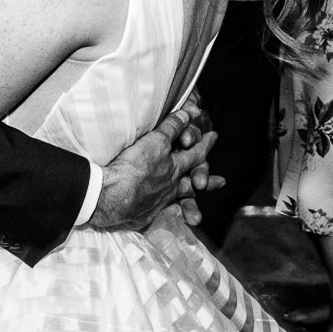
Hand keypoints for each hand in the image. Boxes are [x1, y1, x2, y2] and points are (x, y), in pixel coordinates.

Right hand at [88, 107, 219, 231]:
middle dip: (206, 179)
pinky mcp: (143, 216)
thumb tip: (188, 114)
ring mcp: (158, 203)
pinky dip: (164, 214)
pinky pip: (159, 214)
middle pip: (192, 183)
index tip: (214, 136)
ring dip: (191, 206)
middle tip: (222, 182)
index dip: (204, 144)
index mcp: (174, 168)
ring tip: (200, 213)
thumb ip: (171, 128)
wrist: (110, 196)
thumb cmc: (133, 167)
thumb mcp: (154, 141)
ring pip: (179, 202)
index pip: (195, 154)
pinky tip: (163, 217)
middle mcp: (170, 188)